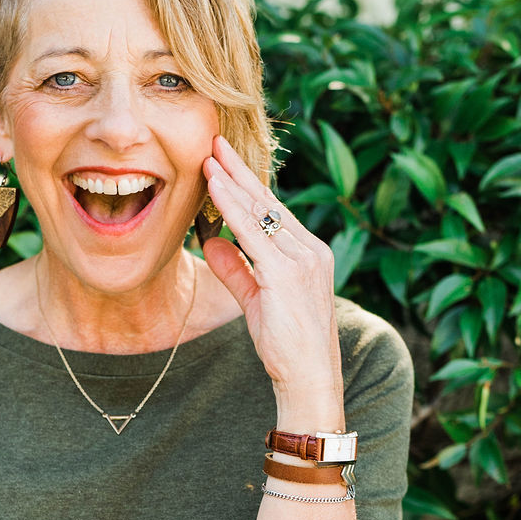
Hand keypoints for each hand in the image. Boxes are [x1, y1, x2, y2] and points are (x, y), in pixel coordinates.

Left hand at [201, 135, 343, 424]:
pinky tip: (215, 190)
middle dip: (239, 171)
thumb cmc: (286, 346)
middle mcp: (310, 250)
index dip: (247, 185)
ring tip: (210, 156)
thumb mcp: (256, 301)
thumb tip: (210, 241)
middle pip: (268, 203)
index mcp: (308, 254)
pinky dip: (232, 209)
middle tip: (216, 141)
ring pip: (261, 213)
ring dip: (232, 182)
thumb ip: (235, 270)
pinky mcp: (287, 274)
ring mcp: (301, 260)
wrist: (309, 378)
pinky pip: (253, 234)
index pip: (273, 212)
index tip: (224, 161)